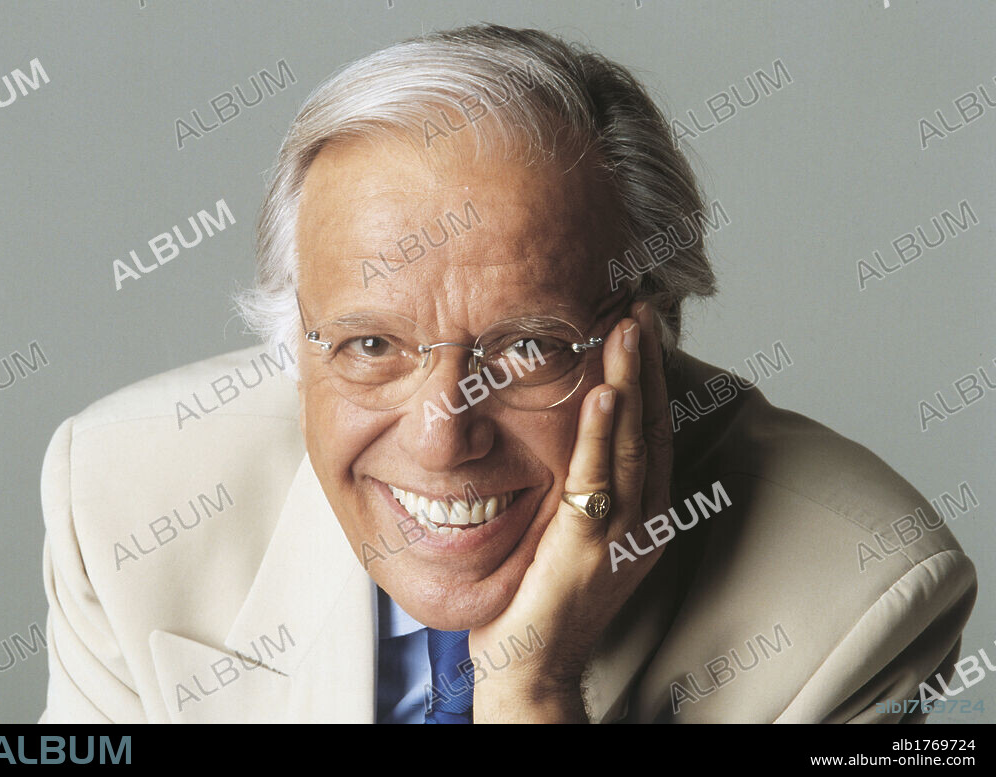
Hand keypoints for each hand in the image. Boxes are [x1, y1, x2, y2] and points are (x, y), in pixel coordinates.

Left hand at [469, 300, 673, 722]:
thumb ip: (577, 487)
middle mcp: (644, 521)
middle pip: (652, 426)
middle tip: (638, 307)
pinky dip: (602, 433)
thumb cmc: (539, 600)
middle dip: (647, 364)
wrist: (531, 669)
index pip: (649, 433)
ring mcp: (621, 535)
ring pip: (634, 443)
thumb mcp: (567, 533)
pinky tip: (604, 391)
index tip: (636, 330)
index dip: (648, 379)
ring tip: (627, 326)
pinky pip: (598, 480)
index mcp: (642, 516)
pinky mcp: (588, 548)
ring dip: (632, 380)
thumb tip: (567, 437)